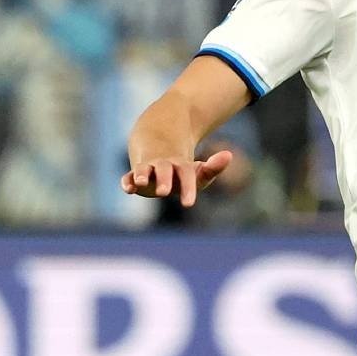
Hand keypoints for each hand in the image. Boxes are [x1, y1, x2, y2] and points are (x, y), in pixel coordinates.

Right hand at [121, 149, 235, 207]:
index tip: (188, 204)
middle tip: (164, 193)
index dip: (188, 188)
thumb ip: (212, 168)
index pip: (186, 175)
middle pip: (164, 170)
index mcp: (180, 166)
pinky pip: (128, 177)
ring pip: (144, 170)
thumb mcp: (197, 172)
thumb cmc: (182, 171)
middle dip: (164, 179)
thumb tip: (229, 154)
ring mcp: (148, 169)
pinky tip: (128, 189)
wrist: (158, 151)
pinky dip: (127, 181)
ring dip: (142, 175)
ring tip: (142, 183)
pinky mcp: (135, 176)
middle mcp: (163, 166)